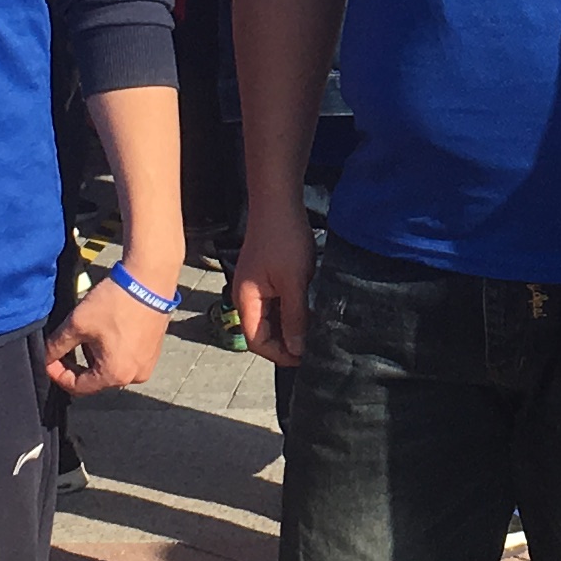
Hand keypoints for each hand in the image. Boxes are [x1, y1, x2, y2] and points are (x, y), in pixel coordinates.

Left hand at [44, 274, 169, 397]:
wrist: (150, 280)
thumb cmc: (116, 302)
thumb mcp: (77, 323)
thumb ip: (57, 346)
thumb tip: (46, 357)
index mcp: (115, 375)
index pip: (78, 387)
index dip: (58, 374)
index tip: (49, 359)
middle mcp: (135, 376)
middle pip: (96, 379)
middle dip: (78, 363)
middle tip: (65, 344)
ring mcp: (148, 364)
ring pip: (111, 368)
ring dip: (95, 356)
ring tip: (88, 333)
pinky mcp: (154, 352)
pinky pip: (126, 359)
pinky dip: (112, 350)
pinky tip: (107, 330)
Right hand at [230, 201, 313, 367]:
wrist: (278, 201)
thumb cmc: (284, 238)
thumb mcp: (294, 281)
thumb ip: (295, 316)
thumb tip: (297, 349)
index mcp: (246, 301)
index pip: (257, 341)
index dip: (279, 354)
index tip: (305, 358)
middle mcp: (246, 296)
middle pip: (262, 332)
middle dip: (285, 343)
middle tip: (313, 348)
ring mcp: (255, 286)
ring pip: (271, 318)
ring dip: (289, 327)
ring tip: (314, 331)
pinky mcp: (265, 276)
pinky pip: (276, 303)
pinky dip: (290, 311)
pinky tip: (308, 310)